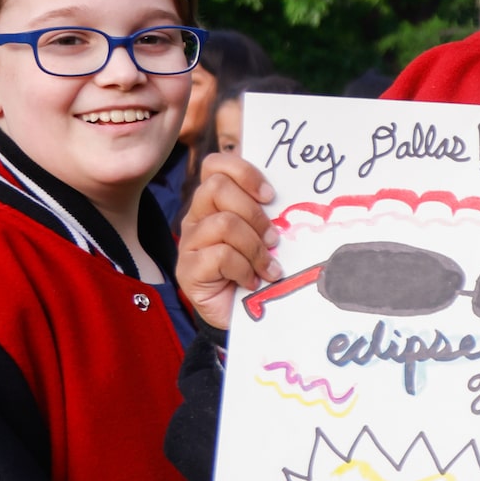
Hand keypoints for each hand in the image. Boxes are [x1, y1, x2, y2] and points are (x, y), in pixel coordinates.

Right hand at [176, 152, 280, 330]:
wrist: (243, 315)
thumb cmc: (257, 269)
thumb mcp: (265, 236)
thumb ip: (268, 214)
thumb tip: (291, 197)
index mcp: (214, 201)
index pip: (216, 165)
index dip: (245, 173)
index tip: (271, 196)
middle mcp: (197, 216)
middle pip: (217, 188)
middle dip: (254, 213)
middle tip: (273, 239)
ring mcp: (189, 243)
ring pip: (223, 223)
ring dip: (254, 247)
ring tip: (268, 268)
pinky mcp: (187, 269)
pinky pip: (220, 255)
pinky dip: (244, 269)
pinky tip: (251, 281)